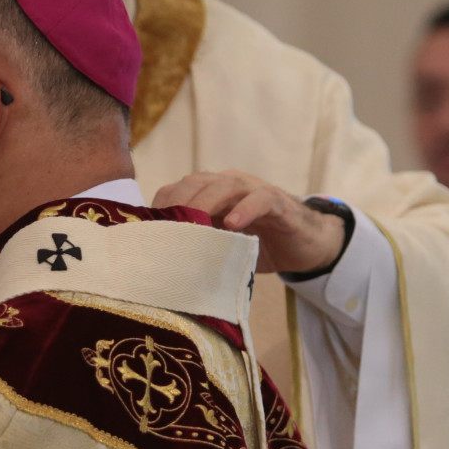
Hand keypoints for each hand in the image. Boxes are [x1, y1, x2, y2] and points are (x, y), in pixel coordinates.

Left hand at [153, 171, 346, 274]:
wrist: (304, 245)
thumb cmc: (256, 243)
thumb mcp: (220, 244)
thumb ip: (196, 243)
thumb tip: (159, 264)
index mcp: (210, 191)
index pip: (177, 189)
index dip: (160, 206)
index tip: (144, 229)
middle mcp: (228, 184)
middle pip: (195, 183)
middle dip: (176, 203)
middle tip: (162, 228)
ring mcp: (254, 190)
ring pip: (225, 186)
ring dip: (205, 203)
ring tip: (192, 224)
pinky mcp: (278, 202)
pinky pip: (261, 199)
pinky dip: (245, 209)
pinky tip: (233, 224)